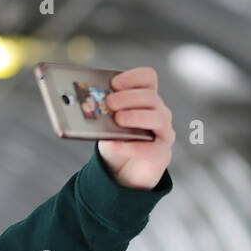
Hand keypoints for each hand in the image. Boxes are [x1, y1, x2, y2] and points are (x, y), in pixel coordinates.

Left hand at [96, 66, 173, 189]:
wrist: (124, 172)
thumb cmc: (117, 142)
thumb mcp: (107, 124)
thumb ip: (103, 113)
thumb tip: (87, 105)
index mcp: (146, 100)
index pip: (148, 78)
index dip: (133, 77)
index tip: (114, 83)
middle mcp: (159, 113)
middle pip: (151, 97)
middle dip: (129, 97)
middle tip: (110, 102)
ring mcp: (163, 133)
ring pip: (157, 118)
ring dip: (135, 116)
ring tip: (118, 119)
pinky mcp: (161, 154)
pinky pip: (151, 148)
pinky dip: (131, 146)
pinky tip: (114, 145)